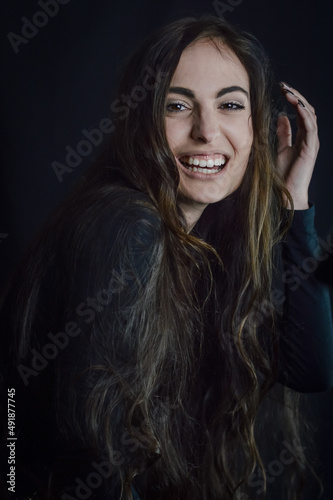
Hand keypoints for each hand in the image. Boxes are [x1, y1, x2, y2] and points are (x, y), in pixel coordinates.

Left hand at [276, 82, 319, 209]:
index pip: (301, 112)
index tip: (282, 88)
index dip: (293, 99)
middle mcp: (310, 137)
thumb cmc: (284, 174)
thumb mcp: (281, 148)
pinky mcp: (311, 148)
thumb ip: (283, 133)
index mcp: (303, 136)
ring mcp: (312, 142)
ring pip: (310, 115)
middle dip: (296, 96)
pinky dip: (304, 114)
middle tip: (284, 85)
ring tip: (288, 92)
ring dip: (299, 102)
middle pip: (307, 110)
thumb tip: (281, 117)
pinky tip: (295, 105)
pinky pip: (310, 126)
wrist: (287, 192)